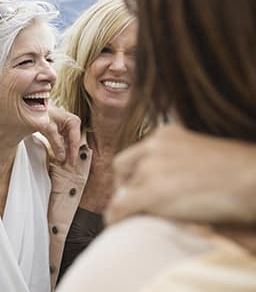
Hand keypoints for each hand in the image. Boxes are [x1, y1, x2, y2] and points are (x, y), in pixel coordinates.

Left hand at [38, 103, 80, 166]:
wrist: (34, 109)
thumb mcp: (48, 129)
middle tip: (69, 167)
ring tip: (65, 164)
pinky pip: (65, 143)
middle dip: (71, 155)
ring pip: (69, 144)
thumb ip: (56, 143)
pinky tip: (61, 157)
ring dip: (67, 153)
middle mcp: (73, 124)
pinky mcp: (63, 131)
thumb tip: (62, 157)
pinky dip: (62, 150)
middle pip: (73, 143)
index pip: (75, 141)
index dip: (73, 154)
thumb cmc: (42, 113)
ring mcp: (69, 128)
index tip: (72, 164)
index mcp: (73, 121)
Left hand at [106, 124, 255, 224]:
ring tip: (135, 217)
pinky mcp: (151, 192)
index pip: (137, 153)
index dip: (133, 173)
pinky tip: (116, 225)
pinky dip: (116, 217)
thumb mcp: (202, 156)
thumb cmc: (240, 173)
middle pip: (124, 169)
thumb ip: (178, 163)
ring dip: (130, 204)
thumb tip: (166, 183)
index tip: (134, 186)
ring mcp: (151, 168)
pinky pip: (122, 207)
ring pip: (126, 191)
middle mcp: (154, 146)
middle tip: (130, 202)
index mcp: (167, 134)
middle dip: (125, 186)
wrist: (253, 181)